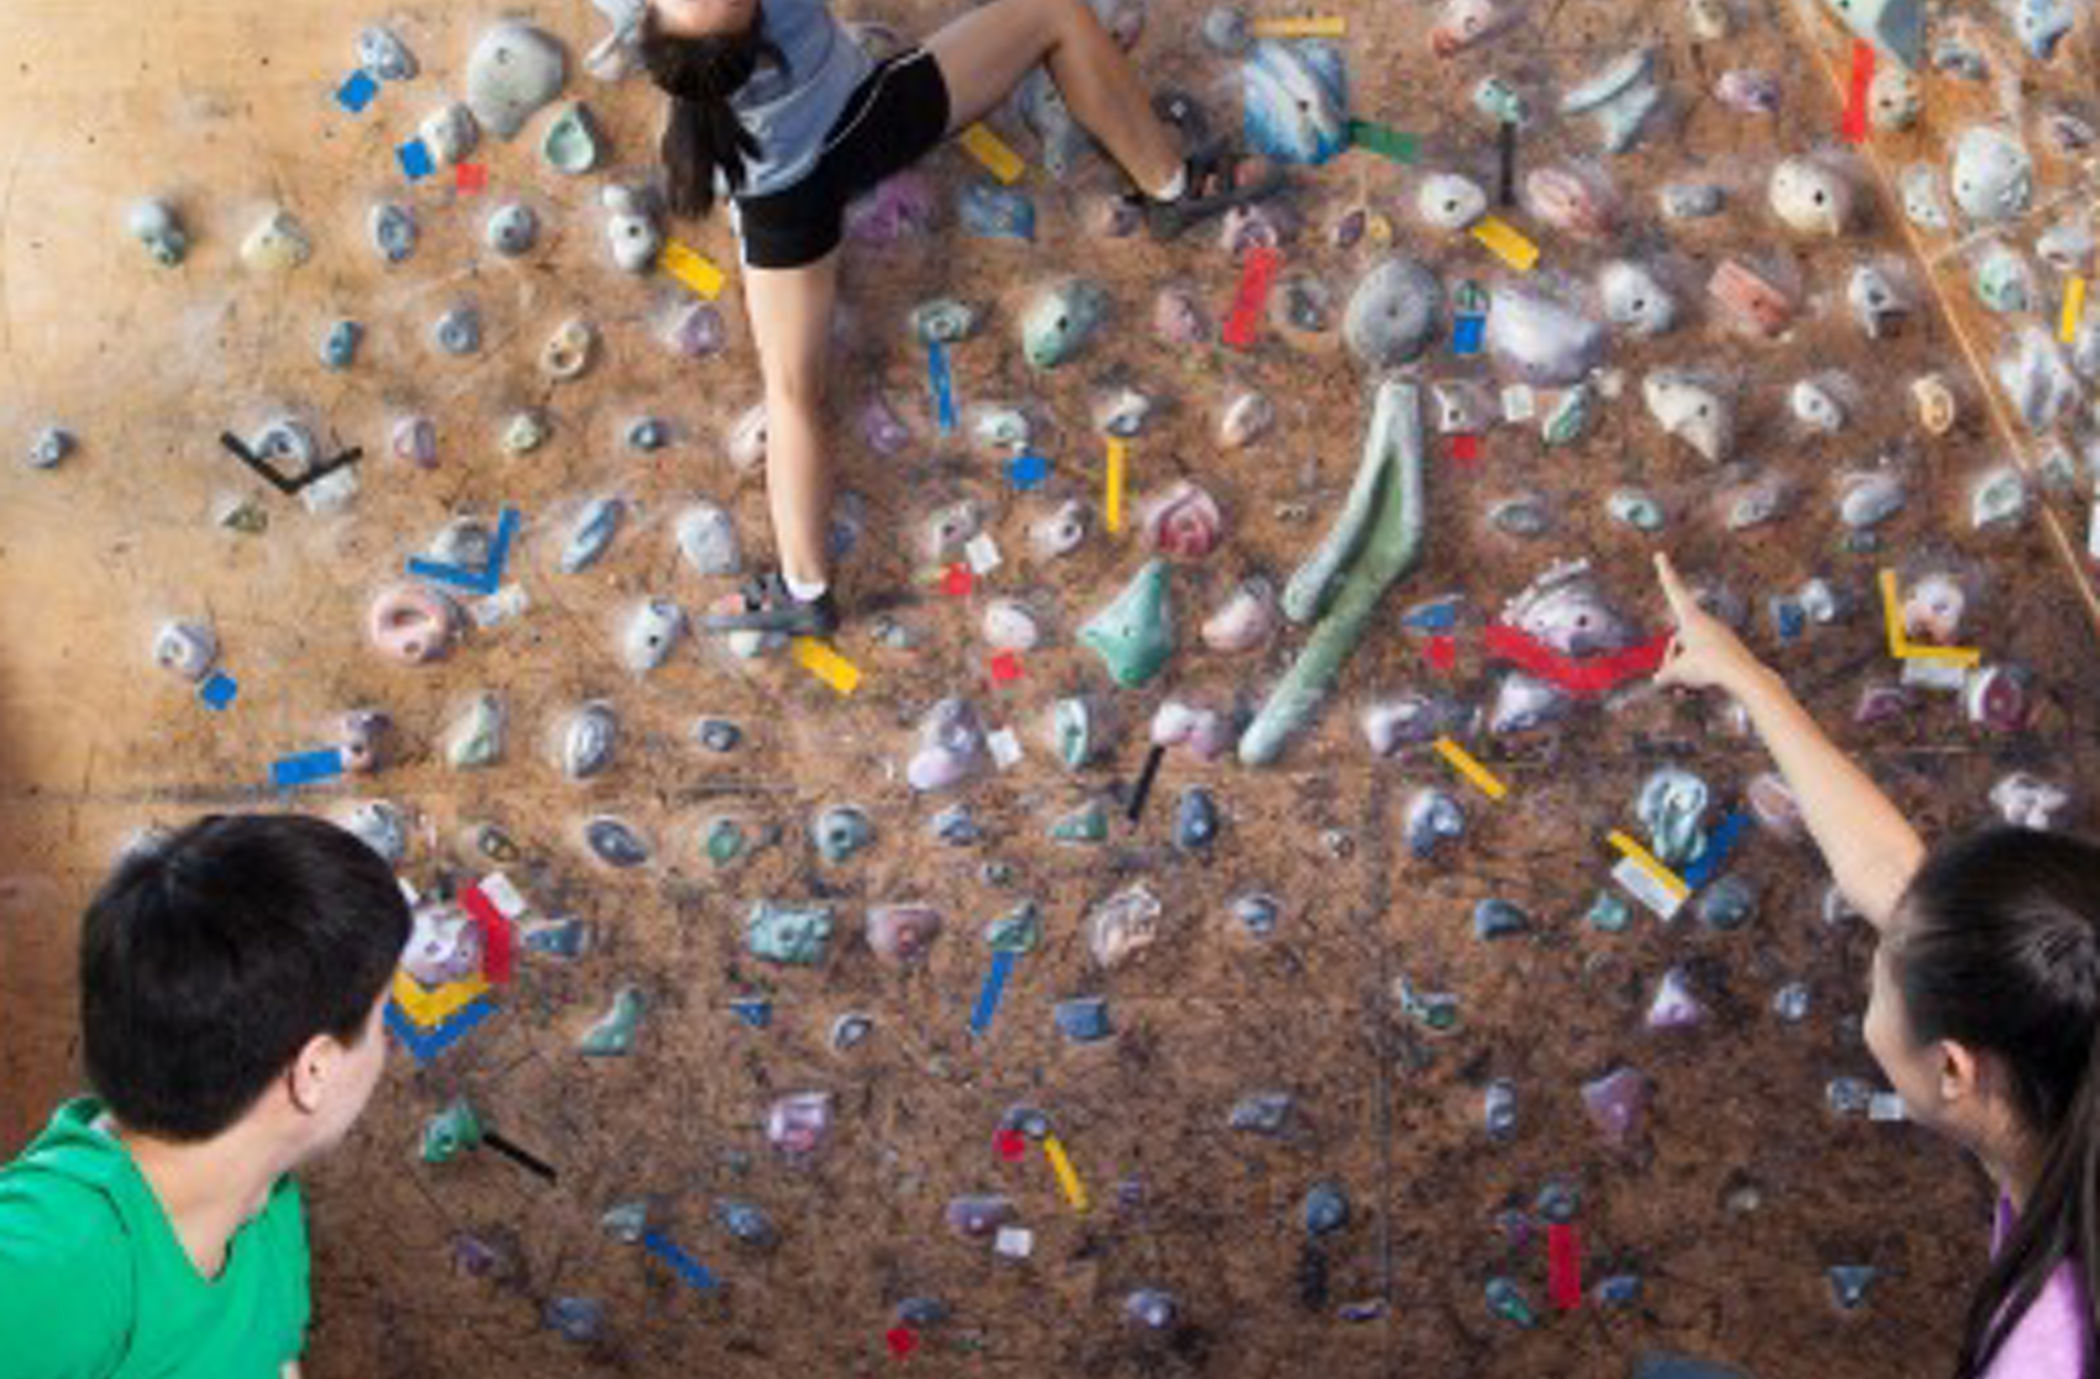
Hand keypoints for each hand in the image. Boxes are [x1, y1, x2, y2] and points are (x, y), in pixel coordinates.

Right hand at [1652, 552, 1767, 694]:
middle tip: (1670, 677)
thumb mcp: (1678, 671)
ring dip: (1685, 668)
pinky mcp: (1728, 648)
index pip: (1673, 591)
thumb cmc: (1708, 667)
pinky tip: (1700, 687)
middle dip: (1672, 657)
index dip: (1665, 573)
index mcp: (1691, 617)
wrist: (1744, 676)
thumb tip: (1659, 680)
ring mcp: (1718, 634)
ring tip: (1687, 686)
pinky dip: (1698, 672)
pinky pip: (1706, 658)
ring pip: (1691, 650)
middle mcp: (1706, 622)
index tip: (1660, 555)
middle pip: (1678, 637)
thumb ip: (1665, 674)